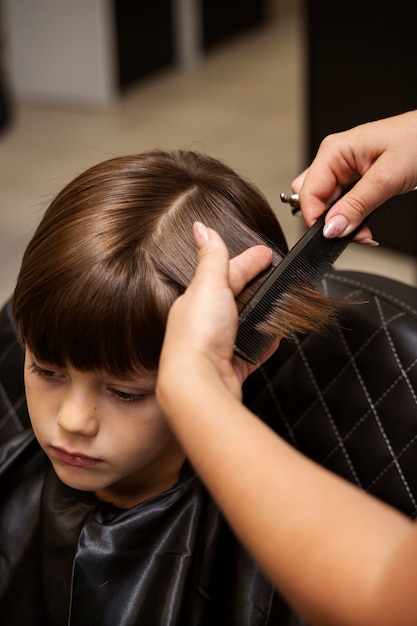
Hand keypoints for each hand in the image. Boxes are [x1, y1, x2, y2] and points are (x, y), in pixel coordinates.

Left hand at [157, 222, 274, 405]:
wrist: (199, 385)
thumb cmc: (197, 338)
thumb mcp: (208, 286)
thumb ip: (210, 257)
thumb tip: (200, 227)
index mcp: (196, 299)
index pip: (226, 273)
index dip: (248, 262)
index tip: (267, 254)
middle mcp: (203, 323)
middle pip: (234, 298)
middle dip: (254, 285)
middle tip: (275, 275)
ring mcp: (217, 346)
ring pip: (243, 325)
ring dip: (260, 314)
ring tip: (278, 305)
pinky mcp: (230, 367)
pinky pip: (251, 351)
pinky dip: (264, 342)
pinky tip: (273, 337)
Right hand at [292, 110, 416, 240]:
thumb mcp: (386, 178)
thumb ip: (356, 206)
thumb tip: (331, 228)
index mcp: (334, 151)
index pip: (308, 193)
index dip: (315, 219)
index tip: (331, 237)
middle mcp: (335, 158)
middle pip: (312, 199)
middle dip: (327, 222)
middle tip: (351, 234)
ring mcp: (344, 168)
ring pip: (326, 204)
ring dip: (340, 222)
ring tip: (362, 230)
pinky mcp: (355, 177)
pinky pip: (341, 202)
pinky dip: (349, 217)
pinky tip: (363, 223)